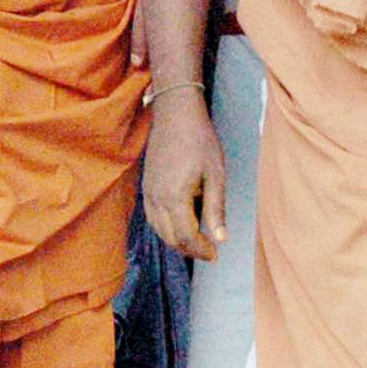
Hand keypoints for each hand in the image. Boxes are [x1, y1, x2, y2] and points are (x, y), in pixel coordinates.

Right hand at [139, 43, 228, 262]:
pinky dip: (165, 228)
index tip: (216, 254)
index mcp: (175, 197)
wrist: (175, 114)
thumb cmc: (200, 141)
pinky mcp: (146, 186)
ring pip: (159, 230)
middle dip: (190, 249)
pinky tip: (180, 223)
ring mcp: (148, 192)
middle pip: (170, 238)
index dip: (202, 250)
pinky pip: (152, 217)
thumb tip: (220, 239)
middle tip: (209, 250)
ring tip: (197, 240)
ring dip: (177, 240)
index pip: (186, 237)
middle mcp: (157, 199)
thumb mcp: (216, 175)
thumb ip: (216, 209)